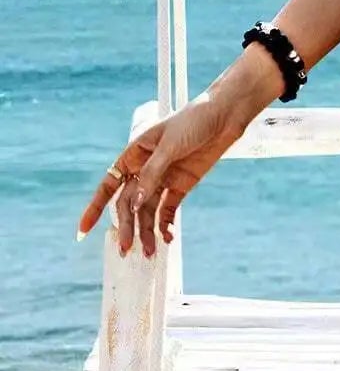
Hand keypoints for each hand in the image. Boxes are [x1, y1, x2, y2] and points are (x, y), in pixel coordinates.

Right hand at [77, 49, 283, 257]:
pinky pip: (168, 209)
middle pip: (129, 203)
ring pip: (148, 211)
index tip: (83, 229)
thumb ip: (153, 174)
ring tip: (148, 252)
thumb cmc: (194, 121)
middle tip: (126, 249)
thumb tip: (134, 203)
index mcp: (134, 154)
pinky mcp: (182, 186)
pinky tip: (167, 239)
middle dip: (126, 226)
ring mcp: (163, 179)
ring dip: (147, 231)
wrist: (224, 117)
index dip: (95, 207)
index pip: (109, 184)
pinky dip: (166, 224)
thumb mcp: (169, 146)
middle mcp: (145, 169)